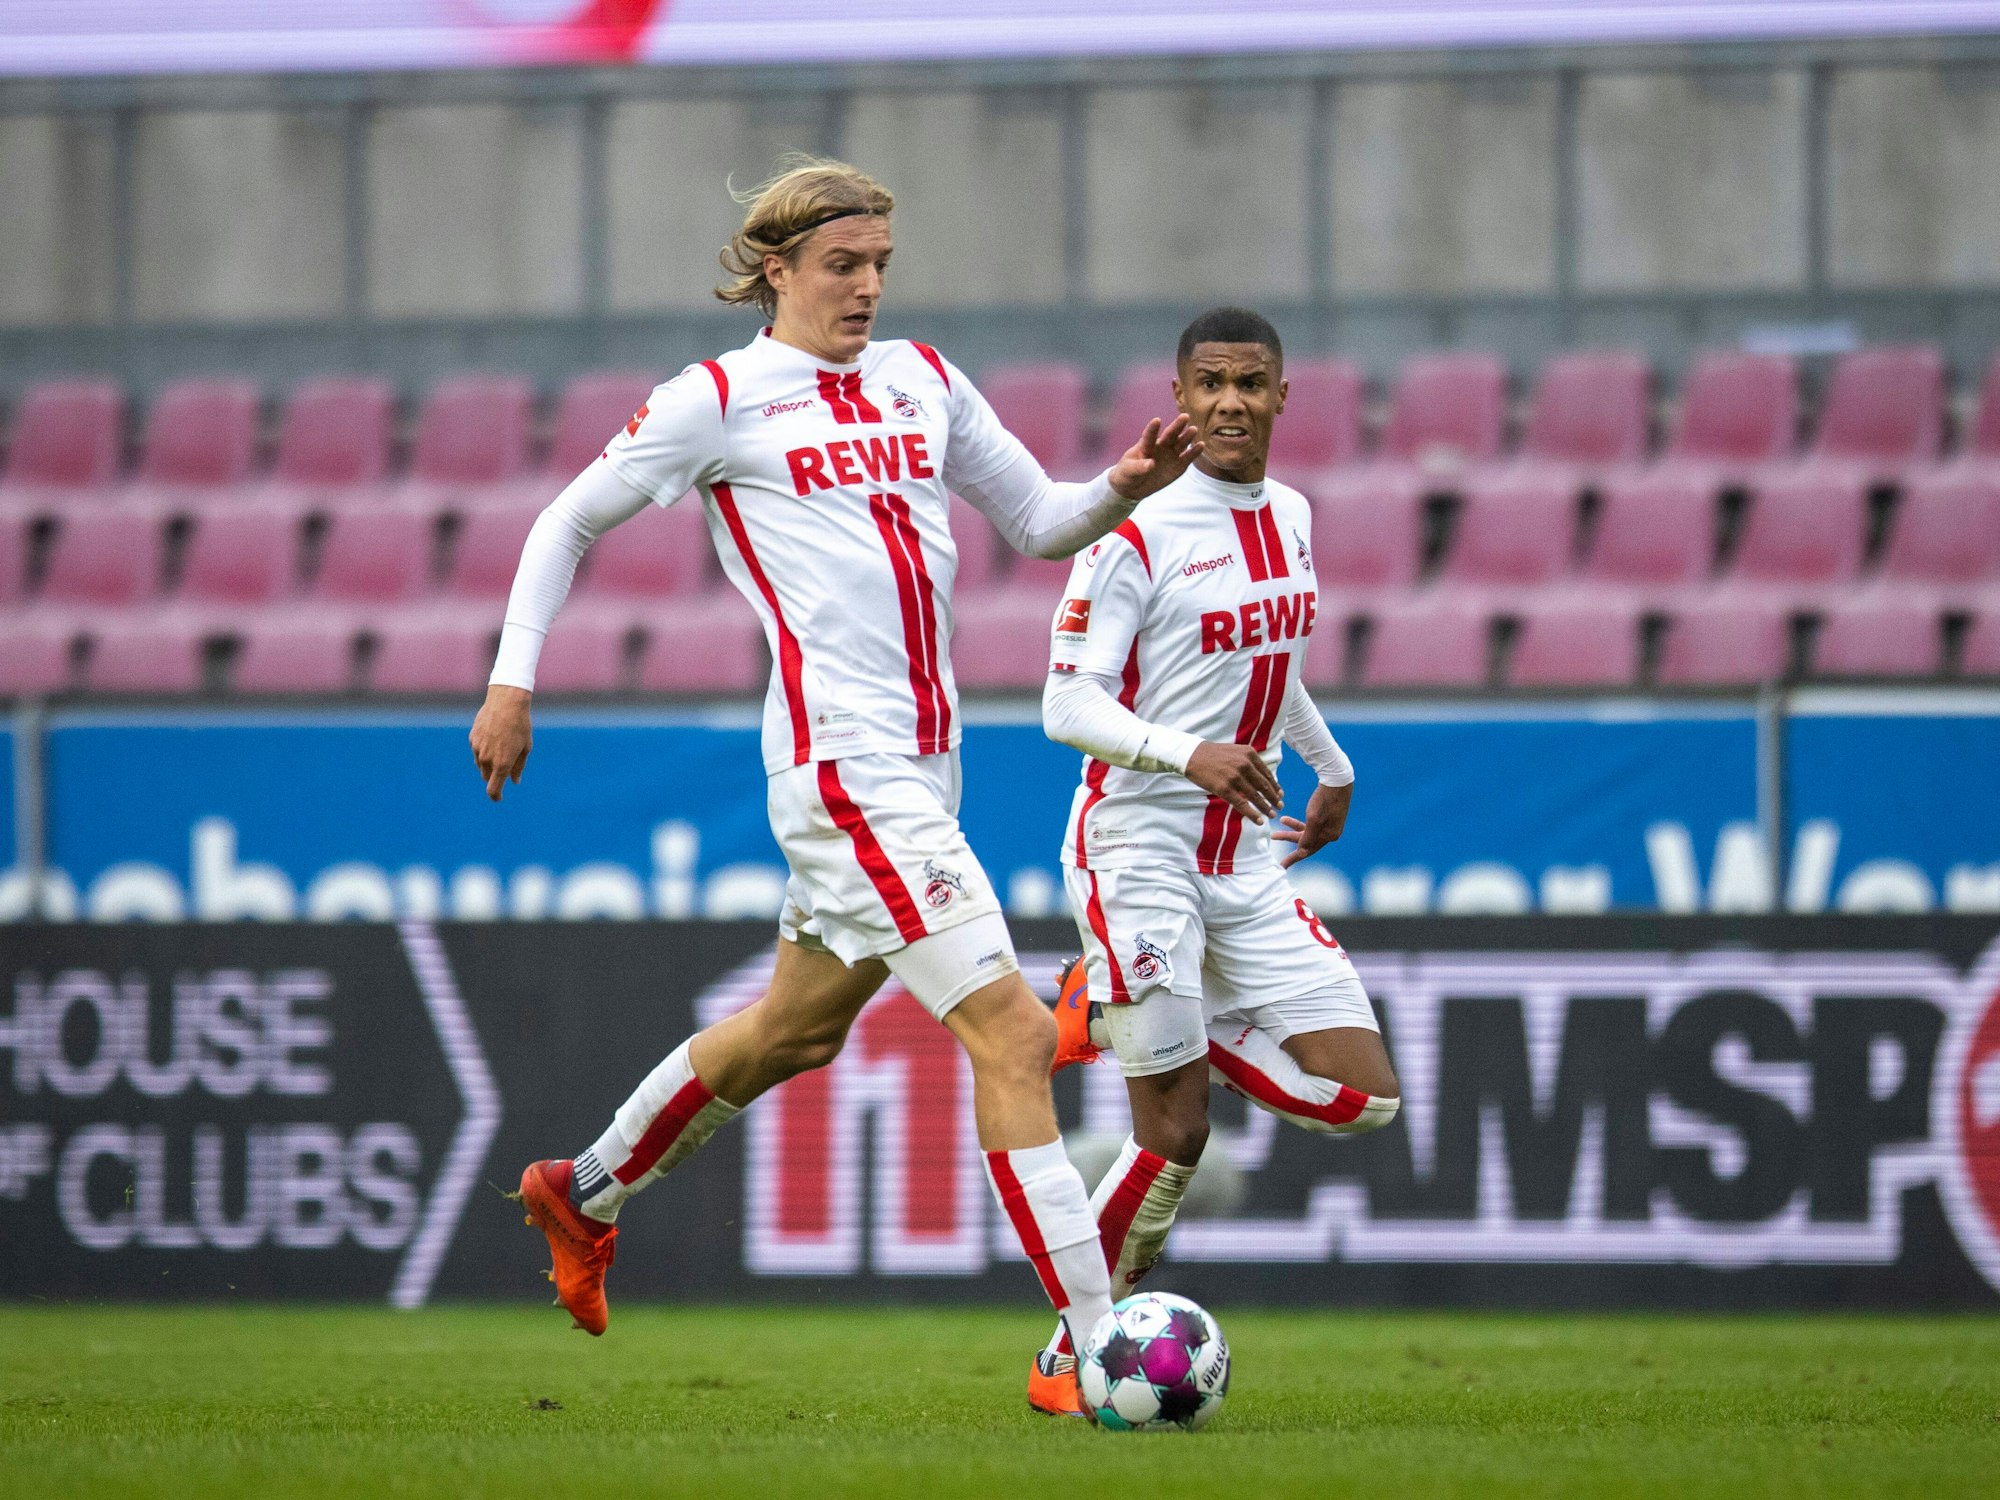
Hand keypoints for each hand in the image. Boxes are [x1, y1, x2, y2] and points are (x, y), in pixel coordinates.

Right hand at [470, 684, 532, 801]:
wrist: (506, 703)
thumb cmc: (520, 725)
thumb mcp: (525, 747)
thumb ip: (518, 767)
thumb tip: (515, 781)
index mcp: (502, 764)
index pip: (493, 789)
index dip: (496, 796)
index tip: (499, 798)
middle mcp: (487, 759)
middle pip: (487, 778)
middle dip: (495, 777)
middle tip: (505, 767)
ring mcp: (477, 749)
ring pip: (480, 765)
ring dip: (489, 764)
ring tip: (502, 748)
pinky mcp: (472, 739)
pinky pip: (477, 752)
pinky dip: (484, 751)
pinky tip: (494, 738)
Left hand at [1108, 413, 1202, 500]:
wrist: (1133, 487)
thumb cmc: (1127, 474)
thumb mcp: (1129, 470)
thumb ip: (1140, 467)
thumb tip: (1151, 464)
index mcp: (1146, 446)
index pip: (1149, 436)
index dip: (1152, 429)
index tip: (1156, 421)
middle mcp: (1160, 447)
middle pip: (1170, 435)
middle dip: (1177, 426)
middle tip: (1185, 416)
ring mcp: (1170, 455)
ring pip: (1180, 444)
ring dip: (1187, 437)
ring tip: (1193, 430)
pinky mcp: (1178, 466)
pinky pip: (1187, 458)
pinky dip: (1194, 452)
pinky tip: (1201, 445)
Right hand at [1184, 742, 1281, 824]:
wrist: (1192, 755)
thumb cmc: (1213, 754)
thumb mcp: (1235, 752)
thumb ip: (1249, 762)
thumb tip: (1261, 779)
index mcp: (1250, 754)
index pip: (1267, 774)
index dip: (1275, 786)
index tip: (1280, 794)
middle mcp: (1245, 764)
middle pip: (1264, 785)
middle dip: (1274, 798)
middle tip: (1279, 806)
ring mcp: (1235, 777)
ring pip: (1255, 796)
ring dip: (1266, 807)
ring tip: (1271, 815)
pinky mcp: (1224, 788)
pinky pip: (1242, 804)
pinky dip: (1252, 814)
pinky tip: (1259, 820)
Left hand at [1271, 782, 1351, 867]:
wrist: (1338, 779)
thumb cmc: (1325, 799)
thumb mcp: (1314, 819)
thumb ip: (1308, 837)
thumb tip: (1302, 853)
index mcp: (1329, 836)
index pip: (1308, 851)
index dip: (1293, 858)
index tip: (1282, 865)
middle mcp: (1331, 833)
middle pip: (1306, 841)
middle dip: (1289, 838)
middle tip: (1274, 837)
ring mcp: (1330, 824)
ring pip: (1307, 831)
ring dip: (1292, 828)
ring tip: (1280, 820)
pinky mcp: (1328, 816)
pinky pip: (1310, 824)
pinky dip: (1299, 822)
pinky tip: (1288, 818)